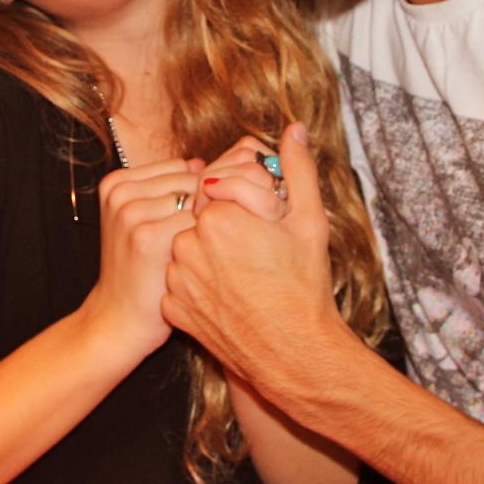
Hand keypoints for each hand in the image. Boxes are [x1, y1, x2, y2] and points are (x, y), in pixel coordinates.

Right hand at [76, 159, 195, 354]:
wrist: (119, 318)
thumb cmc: (141, 269)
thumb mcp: (143, 219)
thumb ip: (169, 187)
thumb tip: (202, 163)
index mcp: (116, 183)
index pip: (181, 166)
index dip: (200, 192)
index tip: (197, 220)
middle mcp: (120, 193)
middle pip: (191, 180)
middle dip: (206, 204)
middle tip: (203, 238)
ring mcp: (131, 213)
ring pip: (198, 199)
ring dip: (208, 221)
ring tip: (201, 248)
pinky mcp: (147, 237)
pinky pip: (198, 221)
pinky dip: (207, 239)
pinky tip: (201, 259)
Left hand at [166, 123, 352, 391]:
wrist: (294, 353)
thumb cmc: (305, 287)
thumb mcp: (308, 222)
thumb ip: (297, 169)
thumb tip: (293, 130)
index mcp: (220, 216)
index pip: (218, 187)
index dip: (245, 203)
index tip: (264, 223)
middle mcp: (190, 244)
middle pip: (202, 216)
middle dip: (226, 226)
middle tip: (256, 251)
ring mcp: (178, 278)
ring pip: (188, 247)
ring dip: (209, 254)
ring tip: (244, 275)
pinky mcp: (174, 306)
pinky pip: (180, 281)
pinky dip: (198, 284)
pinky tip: (227, 295)